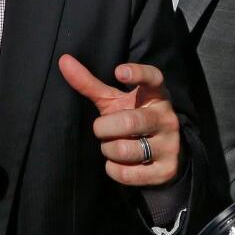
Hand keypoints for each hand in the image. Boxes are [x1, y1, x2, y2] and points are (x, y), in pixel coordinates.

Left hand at [59, 54, 182, 186]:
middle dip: (104, 128)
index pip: (153, 78)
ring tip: (111, 145)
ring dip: (108, 149)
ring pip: (126, 149)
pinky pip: (128, 174)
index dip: (138, 74)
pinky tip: (117, 163)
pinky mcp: (166, 170)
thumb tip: (63, 60)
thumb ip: (90, 83)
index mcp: (155, 95)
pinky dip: (114, 169)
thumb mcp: (114, 101)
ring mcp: (170, 145)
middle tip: (101, 129)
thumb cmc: (132, 117)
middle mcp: (166, 117)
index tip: (118, 71)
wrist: (163, 154)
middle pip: (129, 122)